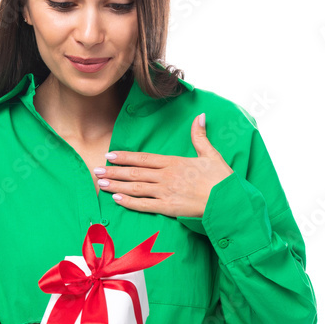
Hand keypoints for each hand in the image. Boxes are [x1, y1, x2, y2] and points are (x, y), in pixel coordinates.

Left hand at [96, 113, 232, 217]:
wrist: (228, 201)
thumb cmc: (221, 179)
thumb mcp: (211, 154)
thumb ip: (200, 136)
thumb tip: (200, 116)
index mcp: (174, 162)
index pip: (143, 158)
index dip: (125, 156)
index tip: (110, 155)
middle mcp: (166, 176)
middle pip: (134, 172)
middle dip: (113, 171)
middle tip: (96, 170)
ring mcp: (165, 192)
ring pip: (135, 187)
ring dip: (116, 185)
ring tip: (100, 183)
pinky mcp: (168, 208)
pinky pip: (144, 205)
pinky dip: (129, 202)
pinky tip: (116, 199)